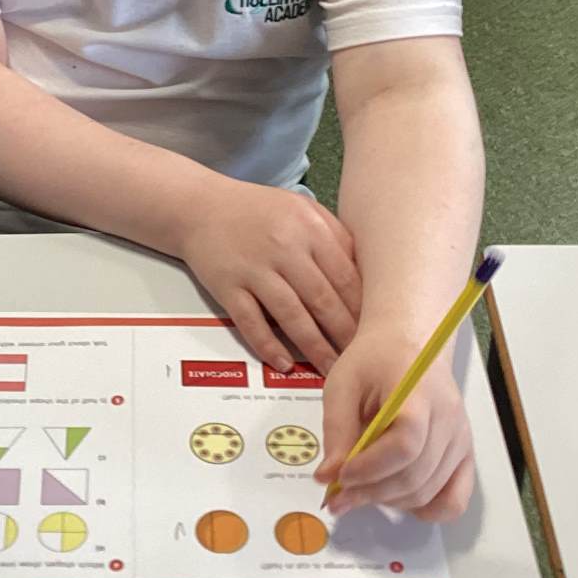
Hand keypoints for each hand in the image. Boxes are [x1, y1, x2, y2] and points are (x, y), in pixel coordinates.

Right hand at [175, 179, 361, 373]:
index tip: (377, 332)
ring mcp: (254, 268)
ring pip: (292, 316)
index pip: (347, 278)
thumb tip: (367, 279)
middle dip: (346, 336)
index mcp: (309, 228)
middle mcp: (284, 247)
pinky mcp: (228, 286)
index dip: (365, 310)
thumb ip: (335, 239)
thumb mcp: (303, 210)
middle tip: (362, 360)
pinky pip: (251, 322)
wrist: (200, 206)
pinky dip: (268, 345)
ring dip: (315, 348)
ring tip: (333, 370)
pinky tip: (284, 362)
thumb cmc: (257, 211)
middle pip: (324, 300)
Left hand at [316, 325, 474, 521]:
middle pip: (415, 475)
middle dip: (371, 493)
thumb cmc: (375, 360)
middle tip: (336, 497)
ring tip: (359, 492)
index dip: (371, 468)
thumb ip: (336, 430)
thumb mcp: (343, 383)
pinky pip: (455, 499)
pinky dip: (426, 510)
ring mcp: (461, 440)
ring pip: (429, 492)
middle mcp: (449, 420)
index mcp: (418, 393)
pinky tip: (396, 499)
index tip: (340, 475)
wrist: (412, 344)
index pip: (405, 444)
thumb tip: (328, 477)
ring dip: (389, 501)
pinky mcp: (464, 454)